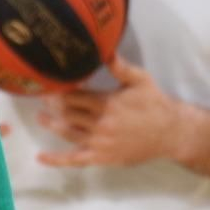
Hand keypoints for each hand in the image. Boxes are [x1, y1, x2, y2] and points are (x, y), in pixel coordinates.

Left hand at [35, 56, 177, 167]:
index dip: (58, 90)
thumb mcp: (140, 80)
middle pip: (68, 113)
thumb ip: (120, 67)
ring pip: (68, 133)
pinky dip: (57, 160)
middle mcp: (100, 124)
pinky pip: (75, 160)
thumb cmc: (154, 104)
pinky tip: (41, 157)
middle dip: (52, 105)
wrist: (170, 133)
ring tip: (39, 117)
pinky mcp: (102, 157)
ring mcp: (100, 143)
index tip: (47, 83)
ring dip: (51, 124)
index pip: (74, 95)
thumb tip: (105, 49)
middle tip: (39, 97)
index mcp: (107, 103)